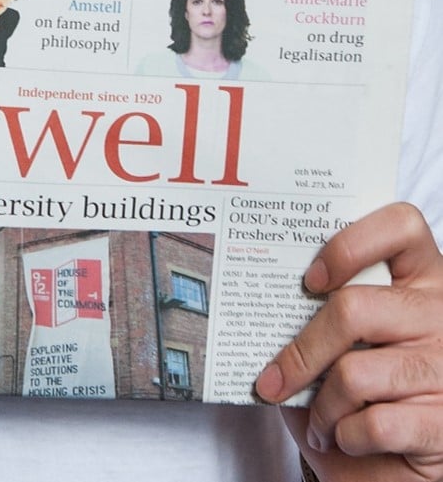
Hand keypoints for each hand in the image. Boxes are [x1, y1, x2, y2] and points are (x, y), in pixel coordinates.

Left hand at [255, 202, 442, 480]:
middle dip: (301, 352)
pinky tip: (344, 439)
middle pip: (353, 308)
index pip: (401, 226)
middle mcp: (442, 315)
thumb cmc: (369, 393)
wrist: (403, 464)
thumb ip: (322, 317)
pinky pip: (374, 423)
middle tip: (273, 379)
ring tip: (318, 420)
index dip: (350, 243)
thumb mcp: (349, 345)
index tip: (310, 279)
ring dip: (321, 406)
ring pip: (354, 373)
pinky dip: (344, 437)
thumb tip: (260, 307)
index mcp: (423, 280)